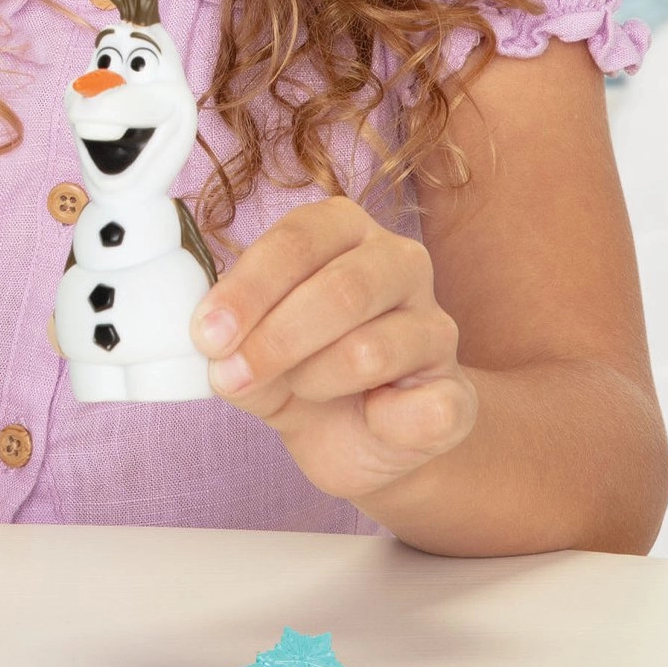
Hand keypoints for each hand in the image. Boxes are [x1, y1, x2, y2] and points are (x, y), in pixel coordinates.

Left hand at [191, 197, 477, 503]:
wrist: (357, 437)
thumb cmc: (299, 370)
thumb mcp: (252, 351)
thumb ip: (233, 345)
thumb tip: (220, 356)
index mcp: (343, 229)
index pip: (297, 240)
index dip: (248, 290)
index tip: (208, 335)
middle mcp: (400, 262)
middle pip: (340, 290)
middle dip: (274, 339)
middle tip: (232, 375)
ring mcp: (437, 326)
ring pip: (370, 350)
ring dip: (314, 380)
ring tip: (302, 389)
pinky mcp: (459, 392)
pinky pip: (424, 409)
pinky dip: (384, 422)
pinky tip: (371, 418)